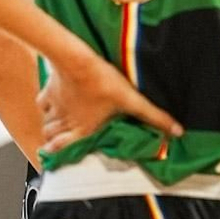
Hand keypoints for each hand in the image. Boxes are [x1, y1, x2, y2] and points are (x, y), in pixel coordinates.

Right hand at [38, 50, 182, 153]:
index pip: (65, 148)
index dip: (59, 155)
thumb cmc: (102, 81)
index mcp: (83, 128)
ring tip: (53, 129)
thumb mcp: (131, 100)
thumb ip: (153, 116)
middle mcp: (66, 120)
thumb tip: (177, 131)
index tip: (55, 159)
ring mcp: (56, 106)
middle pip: (52, 137)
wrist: (75, 59)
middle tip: (56, 145)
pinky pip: (42, 102)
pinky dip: (45, 106)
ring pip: (46, 123)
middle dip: (54, 143)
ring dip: (49, 127)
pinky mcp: (50, 90)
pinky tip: (50, 102)